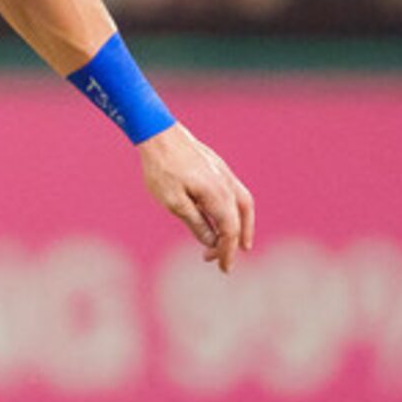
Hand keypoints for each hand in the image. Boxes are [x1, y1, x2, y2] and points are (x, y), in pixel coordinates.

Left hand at [138, 123, 256, 273]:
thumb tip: (211, 241)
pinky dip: (235, 210)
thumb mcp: (173, 202)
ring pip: (243, 204)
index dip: (227, 251)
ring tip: (236, 243)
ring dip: (241, 226)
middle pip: (241, 218)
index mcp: (216, 195)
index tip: (223, 268)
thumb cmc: (161, 169)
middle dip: (235, 242)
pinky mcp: (218, 168)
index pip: (229, 230)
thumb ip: (195, 223)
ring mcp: (224, 173)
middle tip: (224, 261)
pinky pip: (235, 193)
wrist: (158, 133)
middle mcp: (226, 184)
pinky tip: (224, 217)